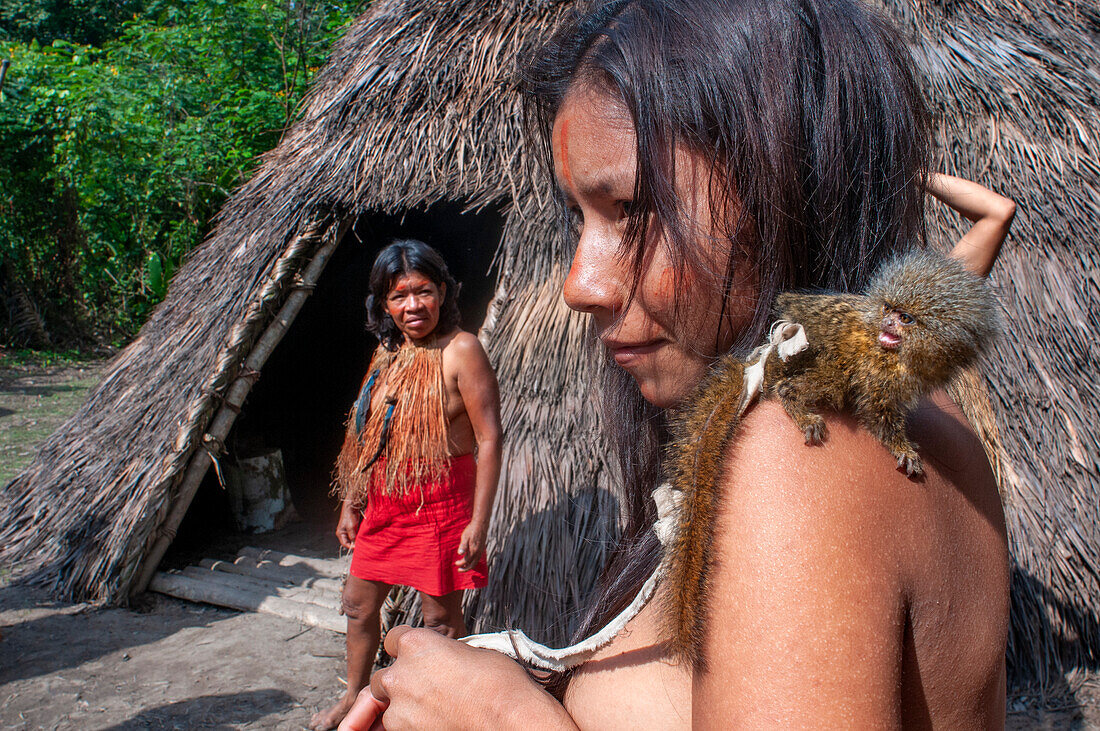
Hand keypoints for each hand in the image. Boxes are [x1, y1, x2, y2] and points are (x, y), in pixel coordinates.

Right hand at [336, 502, 361, 549]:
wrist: (352, 508)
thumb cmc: (349, 517)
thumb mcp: (351, 528)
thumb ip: (352, 536)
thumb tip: (354, 543)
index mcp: (340, 533)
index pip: (344, 543)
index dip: (350, 547)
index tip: (356, 548)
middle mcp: (343, 533)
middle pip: (348, 542)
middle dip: (353, 545)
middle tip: (359, 547)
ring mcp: (347, 531)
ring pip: (351, 539)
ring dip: (356, 541)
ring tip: (361, 544)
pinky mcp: (351, 529)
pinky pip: (354, 535)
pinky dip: (357, 537)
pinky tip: (361, 539)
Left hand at [338, 625, 577, 730]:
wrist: (510, 720)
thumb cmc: (500, 685)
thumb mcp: (472, 653)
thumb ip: (444, 653)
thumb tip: (441, 659)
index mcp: (417, 644)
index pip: (393, 640)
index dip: (406, 649)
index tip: (417, 659)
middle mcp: (401, 674)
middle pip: (385, 676)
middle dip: (401, 682)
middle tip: (428, 690)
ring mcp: (399, 708)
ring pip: (390, 706)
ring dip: (406, 707)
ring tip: (438, 711)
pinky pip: (398, 728)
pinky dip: (413, 726)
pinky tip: (438, 723)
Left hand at [455, 521, 487, 570]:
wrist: (481, 524)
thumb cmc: (471, 530)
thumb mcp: (465, 537)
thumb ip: (463, 546)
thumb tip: (460, 554)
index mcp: (473, 550)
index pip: (466, 561)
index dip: (460, 563)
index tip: (455, 563)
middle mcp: (478, 552)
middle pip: (472, 564)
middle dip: (466, 569)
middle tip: (459, 570)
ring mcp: (481, 550)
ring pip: (476, 562)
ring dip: (470, 566)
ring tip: (464, 567)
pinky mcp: (481, 548)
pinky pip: (478, 558)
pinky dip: (474, 561)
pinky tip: (470, 559)